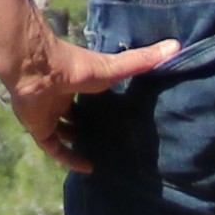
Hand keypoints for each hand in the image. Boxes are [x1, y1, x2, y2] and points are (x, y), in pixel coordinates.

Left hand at [0, 28, 180, 169]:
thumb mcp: (114, 68)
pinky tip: (87, 169)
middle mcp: (64, 97)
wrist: (38, 72)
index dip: (103, 103)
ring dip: (77, 139)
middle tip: (109, 137)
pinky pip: (54, 148)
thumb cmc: (76, 67)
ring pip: (63, 129)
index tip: (121, 114)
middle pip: (75, 111)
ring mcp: (50, 113)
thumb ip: (142, 60)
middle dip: (88, 122)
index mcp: (79, 82)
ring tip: (100, 153)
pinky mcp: (40, 129)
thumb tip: (177, 45)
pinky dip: (69, 159)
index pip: (92, 94)